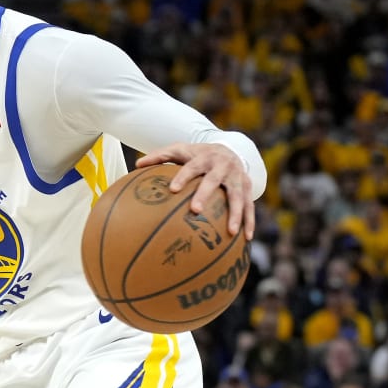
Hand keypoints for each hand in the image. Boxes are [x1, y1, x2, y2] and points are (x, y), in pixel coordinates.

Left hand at [138, 142, 254, 238]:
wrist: (231, 149)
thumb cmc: (198, 154)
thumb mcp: (180, 150)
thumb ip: (160, 156)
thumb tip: (136, 164)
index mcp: (204, 158)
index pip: (191, 167)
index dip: (183, 177)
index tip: (173, 189)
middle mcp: (222, 167)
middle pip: (213, 181)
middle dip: (205, 195)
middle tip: (195, 210)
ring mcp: (237, 178)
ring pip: (238, 196)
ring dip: (236, 214)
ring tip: (231, 232)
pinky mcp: (248, 188)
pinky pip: (250, 206)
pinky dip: (249, 221)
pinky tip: (246, 238)